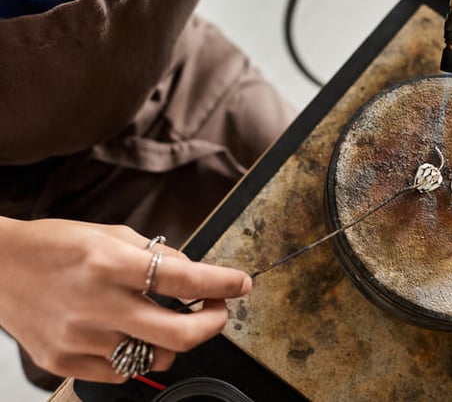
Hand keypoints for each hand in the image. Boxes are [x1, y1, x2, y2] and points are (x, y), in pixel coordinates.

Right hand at [0, 217, 250, 383]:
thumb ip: (157, 254)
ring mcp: (81, 339)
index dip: (222, 283)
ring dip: (175, 340)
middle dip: (214, 323)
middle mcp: (97, 304)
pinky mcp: (67, 362)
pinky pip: (124, 372)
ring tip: (165, 319)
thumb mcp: (110, 234)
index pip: (183, 279)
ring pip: (157, 358)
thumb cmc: (55, 246)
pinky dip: (138, 354)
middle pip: (180, 335)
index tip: (241, 283)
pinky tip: (130, 333)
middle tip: (217, 309)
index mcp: (109, 263)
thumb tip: (196, 274)